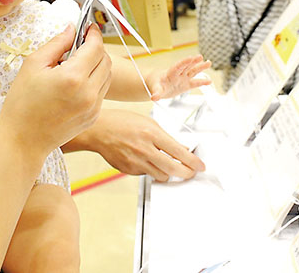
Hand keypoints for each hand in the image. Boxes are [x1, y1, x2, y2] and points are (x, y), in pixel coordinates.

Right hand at [0, 25, 111, 159]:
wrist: (22, 140)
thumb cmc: (22, 103)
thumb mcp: (33, 64)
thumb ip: (57, 43)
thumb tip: (72, 28)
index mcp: (73, 77)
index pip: (96, 47)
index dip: (94, 34)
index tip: (88, 28)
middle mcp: (88, 93)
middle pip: (106, 60)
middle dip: (96, 48)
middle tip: (80, 45)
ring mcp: (93, 107)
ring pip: (107, 75)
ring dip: (97, 64)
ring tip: (76, 65)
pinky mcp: (93, 116)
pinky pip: (102, 91)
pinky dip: (94, 81)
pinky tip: (76, 82)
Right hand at [66, 109, 204, 180]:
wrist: (98, 130)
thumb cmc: (121, 122)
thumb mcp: (147, 123)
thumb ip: (165, 137)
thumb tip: (182, 148)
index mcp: (151, 134)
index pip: (179, 152)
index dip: (193, 161)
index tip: (200, 165)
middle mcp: (144, 149)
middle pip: (174, 169)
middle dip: (187, 173)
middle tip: (192, 172)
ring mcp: (136, 162)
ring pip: (161, 176)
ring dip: (169, 173)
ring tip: (170, 166)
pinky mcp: (129, 170)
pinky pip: (147, 174)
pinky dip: (152, 170)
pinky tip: (149, 161)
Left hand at [146, 55, 211, 100]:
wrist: (156, 84)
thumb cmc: (155, 83)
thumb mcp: (155, 87)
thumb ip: (156, 92)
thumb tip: (154, 97)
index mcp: (170, 73)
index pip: (178, 66)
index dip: (184, 62)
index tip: (190, 58)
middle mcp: (178, 74)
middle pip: (187, 66)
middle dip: (193, 62)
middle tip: (200, 57)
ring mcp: (183, 78)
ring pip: (193, 72)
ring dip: (200, 68)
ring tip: (208, 63)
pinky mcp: (185, 85)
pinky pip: (195, 83)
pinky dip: (202, 82)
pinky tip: (209, 81)